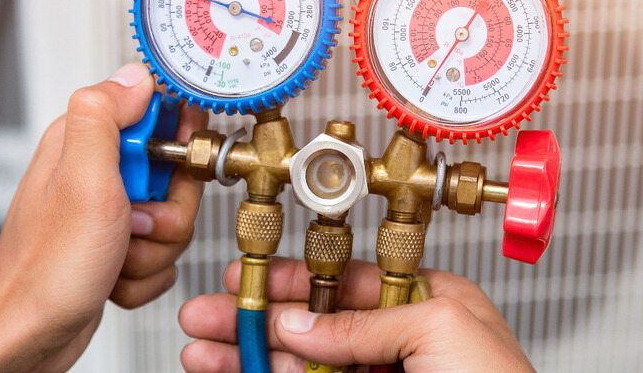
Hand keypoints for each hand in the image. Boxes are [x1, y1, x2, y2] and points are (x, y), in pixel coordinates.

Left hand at [0, 62, 206, 370]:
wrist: (28, 336)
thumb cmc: (47, 268)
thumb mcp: (81, 179)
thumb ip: (106, 116)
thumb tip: (137, 74)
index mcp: (88, 142)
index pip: (160, 112)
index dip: (181, 140)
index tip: (175, 167)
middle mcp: (99, 173)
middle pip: (179, 174)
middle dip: (170, 211)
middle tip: (135, 221)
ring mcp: (111, 211)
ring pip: (177, 218)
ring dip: (157, 249)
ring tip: (119, 255)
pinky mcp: (120, 245)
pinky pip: (165, 253)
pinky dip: (148, 274)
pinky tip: (115, 276)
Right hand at [179, 258, 533, 371]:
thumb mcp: (439, 328)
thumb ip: (367, 322)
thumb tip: (301, 320)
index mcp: (430, 303)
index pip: (348, 282)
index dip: (296, 280)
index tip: (250, 278)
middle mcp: (403, 341)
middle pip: (314, 323)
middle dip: (257, 318)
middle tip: (209, 316)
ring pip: (301, 363)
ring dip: (250, 355)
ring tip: (203, 351)